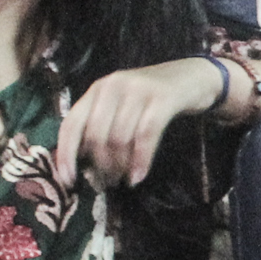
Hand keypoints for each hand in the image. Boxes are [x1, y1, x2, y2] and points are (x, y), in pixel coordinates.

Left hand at [56, 58, 224, 189]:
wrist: (194, 75)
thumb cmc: (153, 98)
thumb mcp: (122, 106)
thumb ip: (102, 127)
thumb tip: (83, 167)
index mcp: (97, 90)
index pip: (71, 124)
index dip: (66, 155)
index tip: (68, 181)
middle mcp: (113, 86)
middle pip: (96, 135)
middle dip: (100, 165)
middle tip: (107, 184)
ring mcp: (138, 90)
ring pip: (119, 138)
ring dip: (119, 166)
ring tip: (123, 181)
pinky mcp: (162, 98)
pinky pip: (145, 136)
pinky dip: (140, 161)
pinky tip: (138, 177)